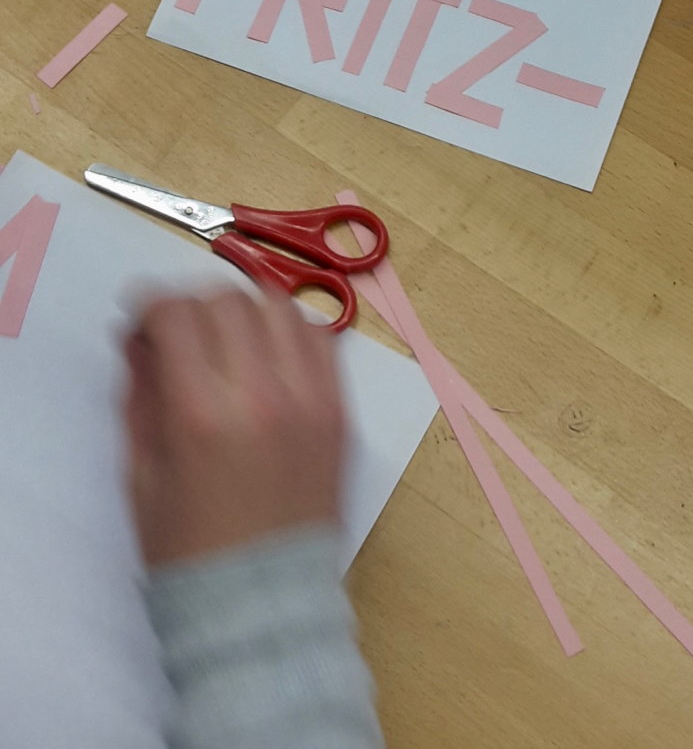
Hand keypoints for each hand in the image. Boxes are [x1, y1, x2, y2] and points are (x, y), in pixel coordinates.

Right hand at [123, 289, 345, 565]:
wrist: (263, 604)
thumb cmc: (190, 549)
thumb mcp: (142, 473)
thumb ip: (140, 394)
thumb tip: (138, 338)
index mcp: (203, 417)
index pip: (177, 315)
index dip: (150, 306)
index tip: (141, 318)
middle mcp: (264, 396)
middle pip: (227, 300)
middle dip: (193, 304)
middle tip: (179, 329)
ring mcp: (312, 400)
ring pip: (279, 306)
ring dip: (243, 308)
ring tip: (225, 335)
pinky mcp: (341, 410)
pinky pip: (320, 338)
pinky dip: (289, 329)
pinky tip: (268, 350)